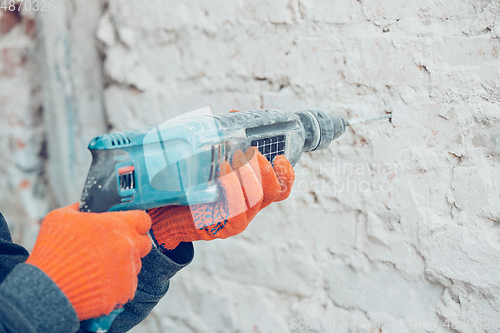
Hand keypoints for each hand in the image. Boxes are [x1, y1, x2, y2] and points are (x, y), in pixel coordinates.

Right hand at [25, 203, 151, 319]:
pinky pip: (128, 284)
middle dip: (132, 243)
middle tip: (113, 247)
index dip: (135, 222)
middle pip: (144, 243)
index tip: (126, 226)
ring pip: (135, 264)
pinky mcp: (126, 290)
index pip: (143, 219)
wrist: (48, 290)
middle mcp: (129, 247)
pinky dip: (117, 283)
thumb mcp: (61, 217)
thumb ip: (80, 208)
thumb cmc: (53, 250)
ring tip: (99, 267)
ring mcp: (129, 270)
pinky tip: (99, 282)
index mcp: (118, 226)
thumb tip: (85, 205)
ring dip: (123, 264)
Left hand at [148, 147, 294, 249]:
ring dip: (248, 174)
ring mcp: (240, 219)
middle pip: (274, 191)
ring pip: (257, 198)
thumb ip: (227, 143)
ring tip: (234, 158)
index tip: (279, 156)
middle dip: (266, 169)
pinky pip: (236, 210)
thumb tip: (234, 115)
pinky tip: (222, 172)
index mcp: (252, 193)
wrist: (168, 215)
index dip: (286, 173)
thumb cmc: (191, 187)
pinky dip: (232, 188)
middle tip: (251, 152)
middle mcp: (250, 207)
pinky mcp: (225, 227)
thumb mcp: (212, 163)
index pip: (281, 188)